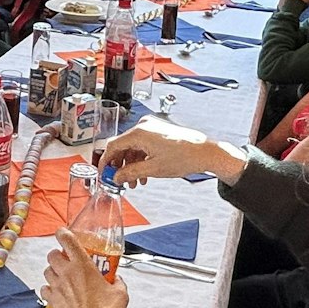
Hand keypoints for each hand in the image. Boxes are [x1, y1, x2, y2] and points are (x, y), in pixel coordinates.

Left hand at [42, 229, 128, 307]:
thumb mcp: (120, 293)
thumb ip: (117, 282)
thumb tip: (116, 280)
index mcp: (83, 266)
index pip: (67, 241)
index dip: (63, 233)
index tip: (63, 232)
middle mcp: (66, 274)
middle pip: (52, 255)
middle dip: (58, 254)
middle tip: (66, 259)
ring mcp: (57, 288)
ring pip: (46, 271)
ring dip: (53, 270)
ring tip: (62, 276)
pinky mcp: (52, 302)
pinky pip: (44, 289)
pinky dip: (49, 288)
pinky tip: (57, 292)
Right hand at [102, 117, 247, 186]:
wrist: (205, 152)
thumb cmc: (184, 157)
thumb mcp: (153, 169)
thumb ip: (130, 173)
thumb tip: (117, 176)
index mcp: (139, 132)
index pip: (113, 146)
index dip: (105, 161)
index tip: (103, 172)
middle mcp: (144, 126)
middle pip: (122, 146)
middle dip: (120, 165)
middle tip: (118, 179)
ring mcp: (152, 128)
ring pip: (132, 147)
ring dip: (130, 164)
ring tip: (134, 181)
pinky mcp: (159, 132)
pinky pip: (142, 145)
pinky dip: (140, 159)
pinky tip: (143, 173)